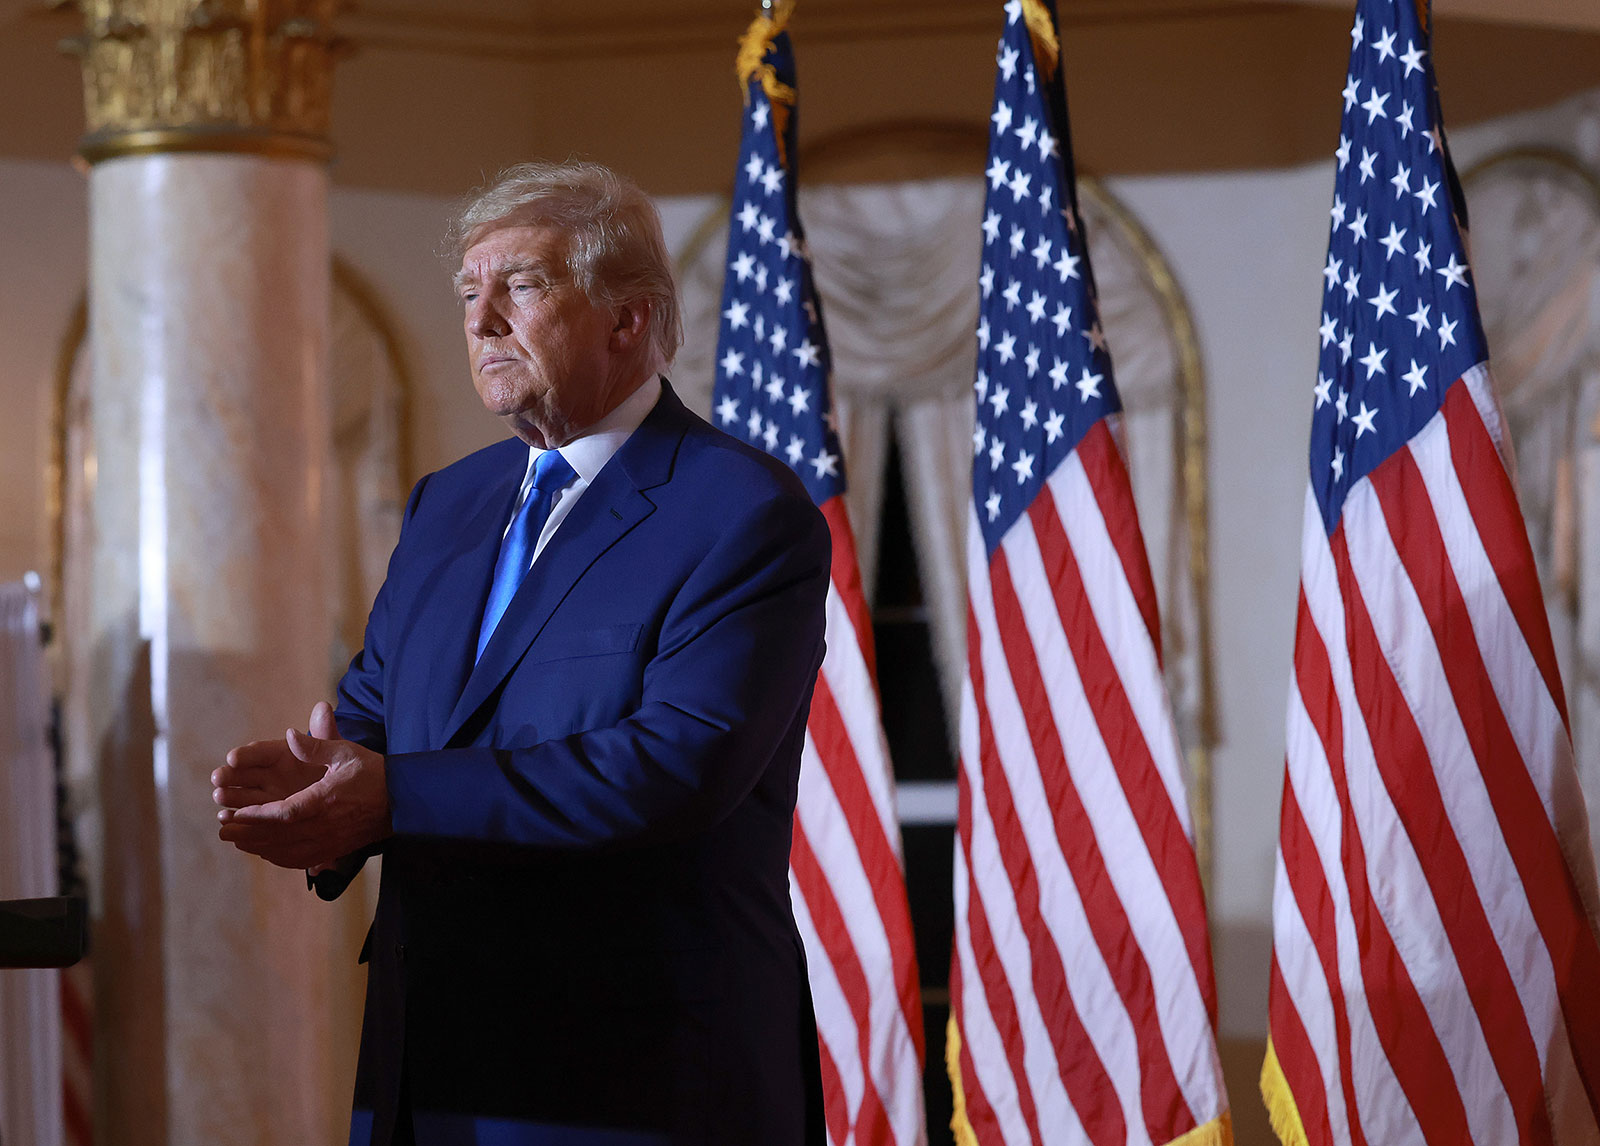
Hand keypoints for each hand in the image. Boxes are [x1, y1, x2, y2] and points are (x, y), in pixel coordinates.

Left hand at [215, 702, 392, 869]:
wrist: (403, 801)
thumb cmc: (373, 773)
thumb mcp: (346, 752)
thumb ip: (315, 746)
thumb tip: (289, 735)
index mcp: (325, 801)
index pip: (284, 813)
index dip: (257, 816)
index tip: (235, 814)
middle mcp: (325, 826)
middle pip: (279, 836)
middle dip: (249, 834)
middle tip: (223, 831)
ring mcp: (330, 841)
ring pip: (287, 851)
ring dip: (259, 847)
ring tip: (236, 841)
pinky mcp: (335, 849)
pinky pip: (301, 860)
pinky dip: (279, 858)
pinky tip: (265, 853)